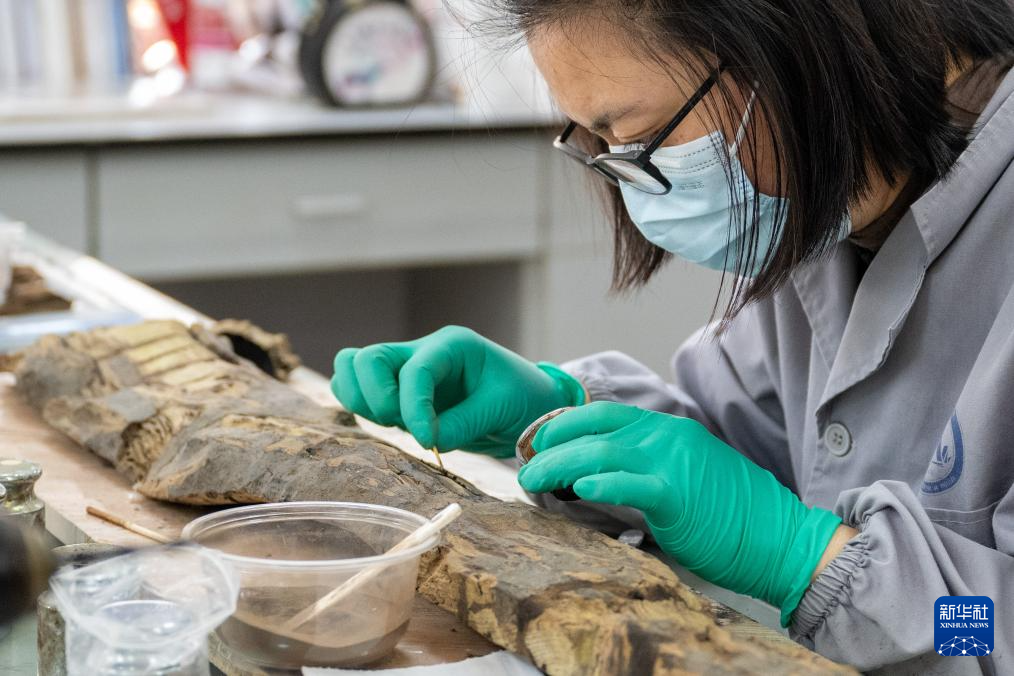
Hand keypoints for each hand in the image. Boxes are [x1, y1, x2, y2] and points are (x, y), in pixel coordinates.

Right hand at [331, 326, 583, 456]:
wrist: (528, 406)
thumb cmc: (523, 399)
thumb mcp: (501, 409)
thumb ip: (462, 424)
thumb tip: (426, 440)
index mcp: (453, 345)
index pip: (415, 370)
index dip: (413, 407)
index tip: (426, 440)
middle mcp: (423, 351)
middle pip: (367, 358)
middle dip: (376, 397)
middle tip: (400, 425)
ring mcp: (406, 370)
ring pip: (352, 369)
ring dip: (363, 402)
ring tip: (395, 424)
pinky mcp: (398, 391)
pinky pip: (360, 391)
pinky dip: (364, 409)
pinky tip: (394, 426)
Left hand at [517, 401, 841, 624]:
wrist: (782, 538)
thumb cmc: (732, 515)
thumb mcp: (685, 475)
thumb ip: (645, 467)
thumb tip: (595, 476)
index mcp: (667, 430)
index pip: (604, 414)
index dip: (564, 423)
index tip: (537, 440)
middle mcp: (667, 437)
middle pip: (595, 430)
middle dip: (551, 445)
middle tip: (524, 465)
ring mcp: (674, 463)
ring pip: (602, 454)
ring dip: (559, 466)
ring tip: (531, 480)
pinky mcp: (679, 496)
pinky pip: (632, 484)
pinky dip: (602, 484)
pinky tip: (577, 489)